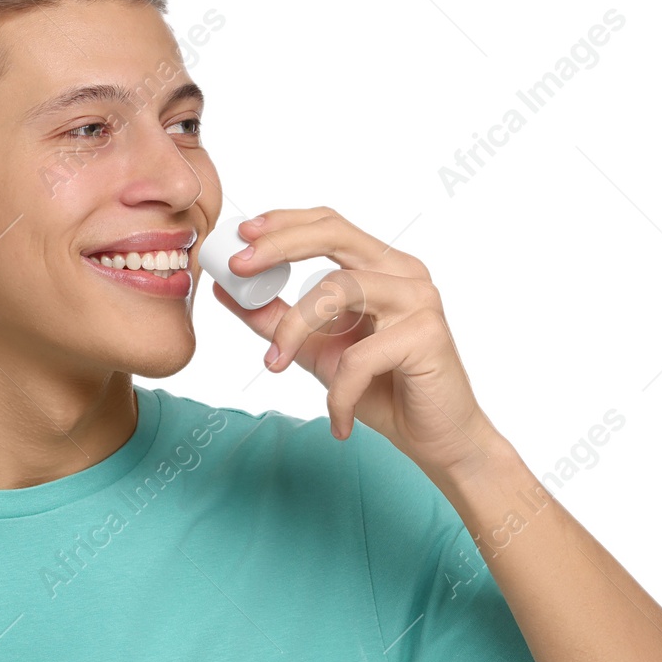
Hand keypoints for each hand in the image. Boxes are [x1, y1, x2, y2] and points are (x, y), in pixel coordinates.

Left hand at [213, 205, 502, 481]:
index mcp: (382, 267)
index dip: (284, 223)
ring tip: (276, 365)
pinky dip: (339, 392)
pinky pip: (359, 357)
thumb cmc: (382, 390)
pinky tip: (340, 420)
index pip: (330, 225)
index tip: (241, 235)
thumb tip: (227, 291)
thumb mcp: (318, 351)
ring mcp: (419, 300)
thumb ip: (276, 320)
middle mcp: (405, 272)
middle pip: (335, 236)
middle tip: (238, 267)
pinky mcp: (426, 335)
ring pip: (339, 289)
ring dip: (294, 329)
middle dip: (280, 245)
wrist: (434, 439)